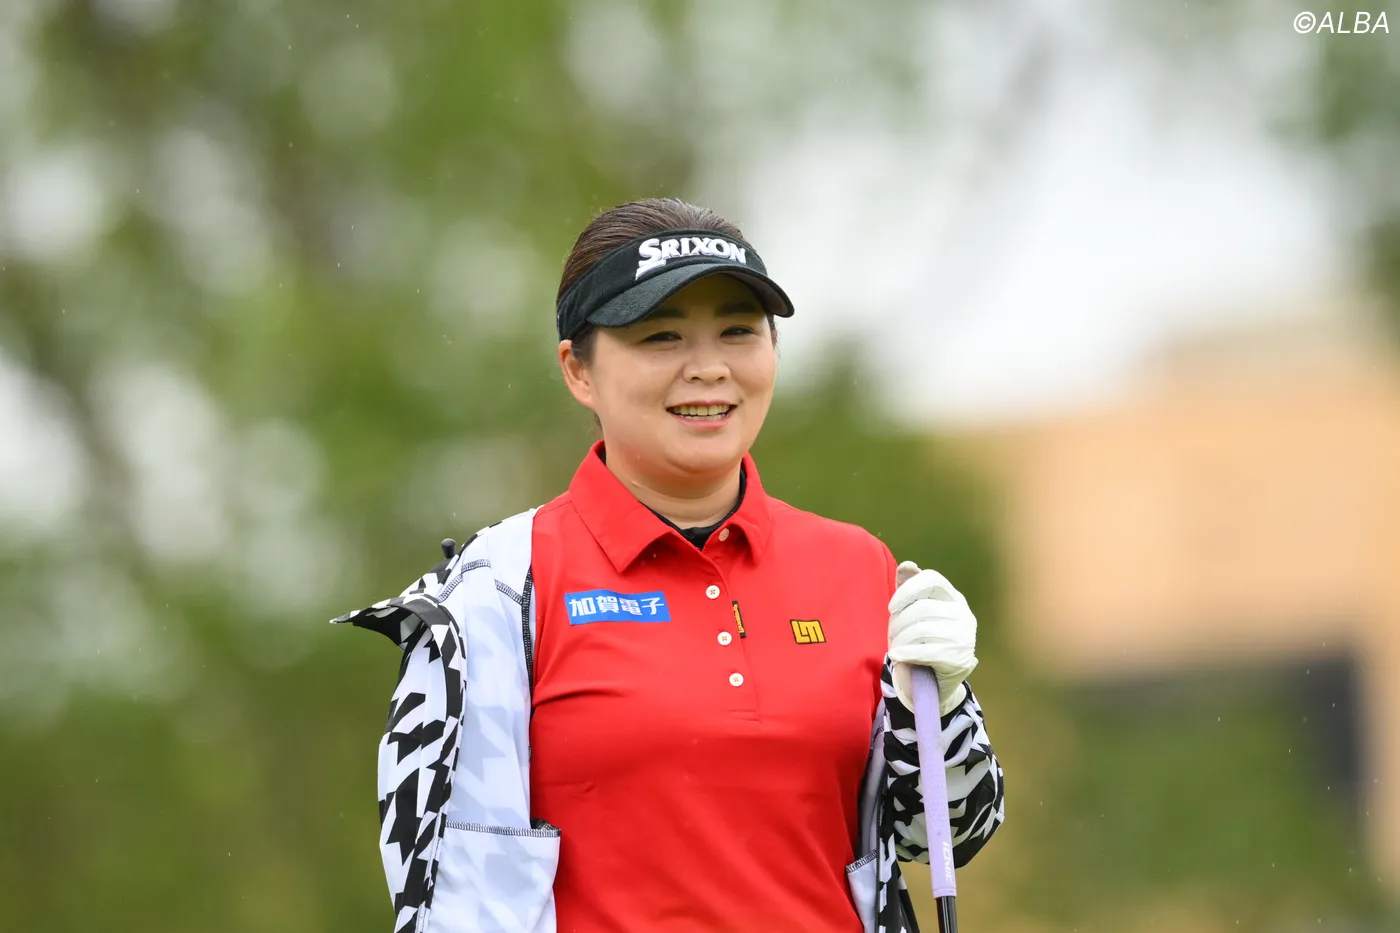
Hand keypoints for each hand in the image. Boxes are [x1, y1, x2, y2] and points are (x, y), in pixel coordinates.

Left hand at [887, 560, 978, 714]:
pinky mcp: (961, 660)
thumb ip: (909, 587)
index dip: (907, 590)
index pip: (931, 579)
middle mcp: (964, 614)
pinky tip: (897, 656)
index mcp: (954, 598)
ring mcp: (965, 638)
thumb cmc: (921, 640)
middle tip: (891, 635)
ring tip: (894, 647)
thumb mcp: (914, 613)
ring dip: (900, 640)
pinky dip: (907, 653)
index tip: (891, 608)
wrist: (934, 681)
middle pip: (922, 608)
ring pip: (921, 629)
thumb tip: (908, 565)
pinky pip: (927, 651)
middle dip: (898, 623)